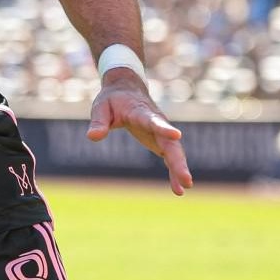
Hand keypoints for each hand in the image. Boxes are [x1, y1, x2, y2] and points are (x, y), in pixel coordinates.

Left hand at [87, 72, 193, 195]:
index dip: (164, 128)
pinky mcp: (160, 142)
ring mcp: (161, 133)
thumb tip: (93, 137)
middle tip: (186, 179)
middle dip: (178, 161)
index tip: (176, 135)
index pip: (153, 121)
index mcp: (140, 112)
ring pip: (174, 152)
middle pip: (170, 143)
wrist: (126, 89)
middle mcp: (157, 123)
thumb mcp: (101, 107)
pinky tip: (178, 189)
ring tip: (185, 187)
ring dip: (180, 169)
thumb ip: (98, 122)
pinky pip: (170, 158)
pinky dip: (174, 172)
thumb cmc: (112, 99)